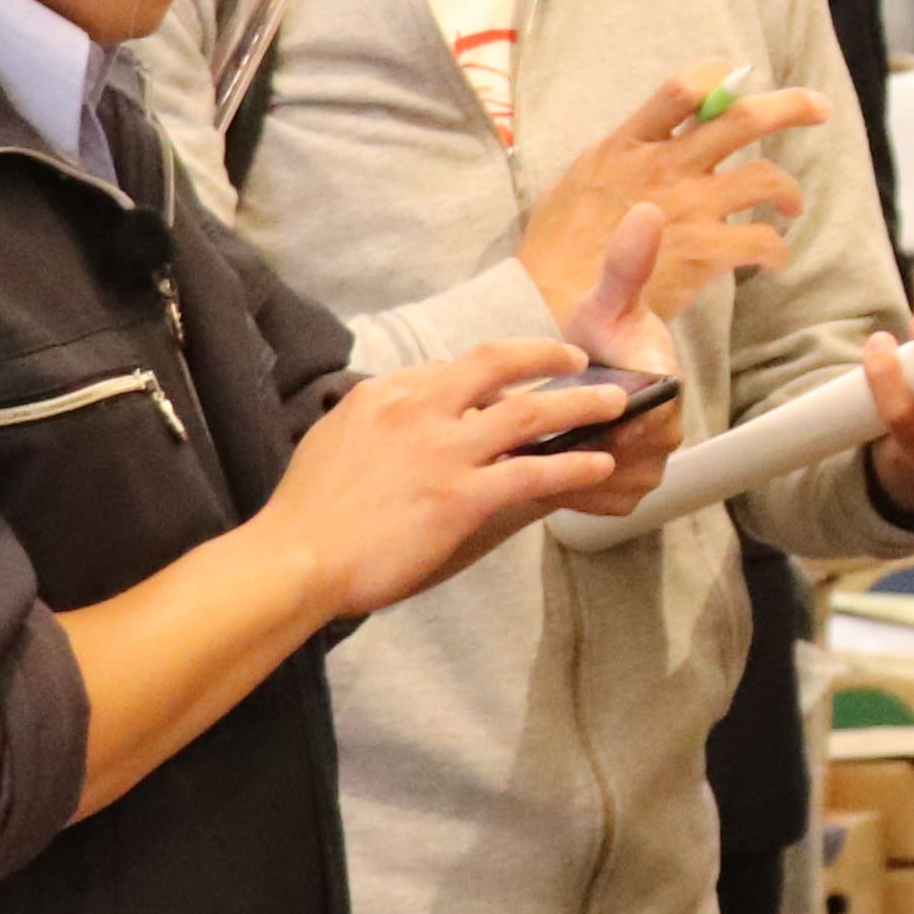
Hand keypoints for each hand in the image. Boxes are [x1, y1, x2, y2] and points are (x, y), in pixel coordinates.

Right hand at [255, 336, 656, 619]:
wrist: (296, 557)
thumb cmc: (309, 511)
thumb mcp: (337, 437)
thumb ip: (380, 419)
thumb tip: (409, 417)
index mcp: (389, 392)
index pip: (456, 365)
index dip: (498, 367)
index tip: (520, 374)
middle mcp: (421, 408)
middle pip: (500, 364)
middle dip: (549, 356)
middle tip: (580, 359)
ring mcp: (445, 452)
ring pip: (531, 413)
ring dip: (581, 405)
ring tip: (616, 404)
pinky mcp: (462, 497)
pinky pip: (534, 471)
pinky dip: (574, 465)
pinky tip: (599, 466)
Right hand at [521, 77, 823, 337]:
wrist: (550, 300)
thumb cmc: (560, 243)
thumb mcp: (584, 175)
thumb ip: (625, 153)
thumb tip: (656, 134)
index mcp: (630, 143)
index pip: (682, 88)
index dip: (717, 77)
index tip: (736, 79)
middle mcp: (666, 167)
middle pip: (740, 120)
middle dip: (789, 107)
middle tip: (817, 108)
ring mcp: (689, 209)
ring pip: (764, 178)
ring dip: (788, 190)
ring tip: (789, 205)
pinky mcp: (704, 252)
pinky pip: (762, 240)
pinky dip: (776, 250)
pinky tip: (772, 259)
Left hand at [531, 212, 689, 514]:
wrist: (588, 376)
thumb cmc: (599, 338)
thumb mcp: (607, 303)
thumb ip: (627, 266)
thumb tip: (648, 210)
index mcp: (668, 394)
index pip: (642, 422)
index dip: (601, 415)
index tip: (563, 398)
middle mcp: (666, 441)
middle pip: (620, 461)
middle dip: (574, 445)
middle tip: (530, 424)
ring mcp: (647, 474)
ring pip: (604, 487)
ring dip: (565, 470)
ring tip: (529, 443)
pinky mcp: (623, 501)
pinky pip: (594, 506)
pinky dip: (564, 491)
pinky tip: (538, 467)